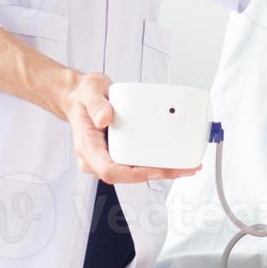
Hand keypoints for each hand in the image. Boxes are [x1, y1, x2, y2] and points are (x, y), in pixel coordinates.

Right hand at [62, 70, 201, 184]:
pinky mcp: (118, 152)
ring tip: (186, 165)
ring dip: (161, 170)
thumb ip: (96, 104)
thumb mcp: (89, 91)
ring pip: (135, 172)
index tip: (156, 169)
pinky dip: (156, 161)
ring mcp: (107, 156)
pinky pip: (136, 162)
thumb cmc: (84, 97)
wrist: (80, 98)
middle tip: (184, 167)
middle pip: (128, 175)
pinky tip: (173, 157)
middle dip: (157, 173)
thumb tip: (104, 119)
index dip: (135, 174)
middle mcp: (97, 157)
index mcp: (88, 147)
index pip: (110, 171)